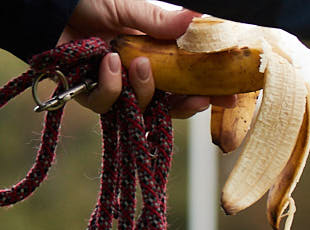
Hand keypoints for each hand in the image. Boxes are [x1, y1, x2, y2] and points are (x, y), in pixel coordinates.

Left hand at [58, 0, 232, 117]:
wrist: (48, 9)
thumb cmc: (87, 3)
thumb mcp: (130, 8)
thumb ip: (162, 21)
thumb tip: (198, 17)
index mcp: (154, 55)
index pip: (188, 80)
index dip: (209, 92)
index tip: (229, 98)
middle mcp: (138, 76)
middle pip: (172, 105)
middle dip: (187, 105)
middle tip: (198, 98)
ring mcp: (117, 89)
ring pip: (145, 108)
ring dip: (146, 88)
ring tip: (137, 63)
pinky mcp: (92, 97)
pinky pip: (111, 105)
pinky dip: (113, 86)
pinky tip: (107, 63)